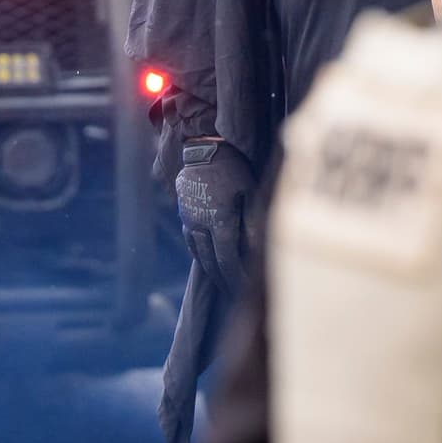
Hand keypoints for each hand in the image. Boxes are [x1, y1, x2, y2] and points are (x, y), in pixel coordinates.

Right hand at [175, 139, 255, 299]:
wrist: (203, 147)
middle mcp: (201, 225)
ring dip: (211, 271)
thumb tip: (257, 248)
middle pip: (212, 261)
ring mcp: (189, 220)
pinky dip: (199, 255)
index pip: (228, 259)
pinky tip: (206, 261)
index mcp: (219, 220)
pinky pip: (190, 241)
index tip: (246, 291)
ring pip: (199, 254)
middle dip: (225, 280)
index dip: (237, 277)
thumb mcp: (250, 189)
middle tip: (236, 296)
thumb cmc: (233, 166)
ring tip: (222, 283)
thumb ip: (252, 220)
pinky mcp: (184, 213)